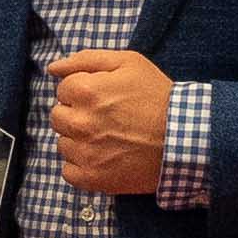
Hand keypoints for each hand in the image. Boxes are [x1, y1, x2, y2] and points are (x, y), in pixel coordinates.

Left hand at [53, 48, 171, 196]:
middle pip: (58, 117)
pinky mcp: (92, 178)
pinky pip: (68, 171)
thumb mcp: (129, 63)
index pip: (63, 90)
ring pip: (63, 144)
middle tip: (105, 118)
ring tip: (107, 138)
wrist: (184, 138)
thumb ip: (86, 60)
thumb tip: (53, 68)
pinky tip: (101, 158)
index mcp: (85, 91)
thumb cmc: (158, 96)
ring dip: (78, 140)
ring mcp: (84, 153)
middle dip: (77, 114)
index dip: (83, 92)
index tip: (104, 98)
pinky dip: (81, 166)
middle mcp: (80, 123)